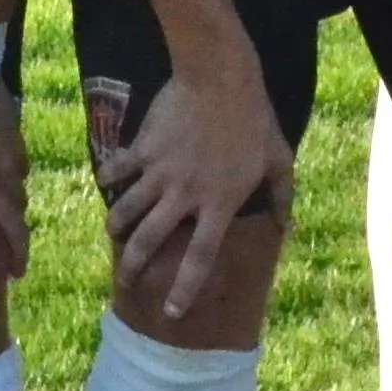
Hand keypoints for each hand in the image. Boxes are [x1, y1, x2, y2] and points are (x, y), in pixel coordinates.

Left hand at [0, 66, 32, 315]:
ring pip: (20, 204)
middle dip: (17, 258)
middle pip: (13, 234)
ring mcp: (7, 168)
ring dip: (18, 224)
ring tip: (15, 233)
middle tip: (16, 275)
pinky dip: (17, 185)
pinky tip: (13, 182)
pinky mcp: (16, 145)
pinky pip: (21, 173)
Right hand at [100, 67, 291, 324]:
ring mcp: (160, 172)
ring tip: (112, 235)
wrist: (219, 78)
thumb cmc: (253, 119)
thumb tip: (287, 225)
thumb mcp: (278, 159)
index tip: (171, 312)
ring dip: (115, 227)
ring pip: (127, 210)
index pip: (200, 257)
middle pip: (150, 241)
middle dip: (132, 266)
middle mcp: (185, 195)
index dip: (184, 288)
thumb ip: (281, 195)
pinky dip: (108, 178)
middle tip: (124, 282)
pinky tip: (105, 182)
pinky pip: (118, 169)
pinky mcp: (143, 148)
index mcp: (219, 204)